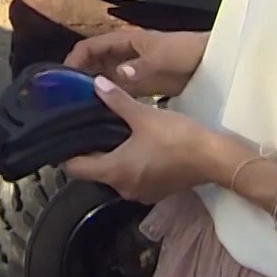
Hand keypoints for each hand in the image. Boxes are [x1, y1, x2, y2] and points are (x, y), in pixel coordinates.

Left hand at [62, 75, 227, 203]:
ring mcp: (140, 193)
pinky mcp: (155, 191)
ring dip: (110, 156)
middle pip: (94, 171)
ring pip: (114, 174)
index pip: (75, 168)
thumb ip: (116, 100)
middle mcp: (123, 188)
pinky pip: (131, 177)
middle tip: (87, 126)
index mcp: (115, 171)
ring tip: (110, 131)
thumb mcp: (144, 115)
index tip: (62, 136)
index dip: (65, 153)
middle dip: (90, 151)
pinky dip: (128, 163)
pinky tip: (134, 144)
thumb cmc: (178, 138)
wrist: (214, 159)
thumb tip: (96, 84)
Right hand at [66, 28, 206, 97]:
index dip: (74, 60)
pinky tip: (103, 116)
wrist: (210, 60)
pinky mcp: (142, 85)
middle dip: (78, 78)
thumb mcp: (163, 57)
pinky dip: (109, 100)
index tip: (61, 79)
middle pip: (93, 65)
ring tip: (78, 111)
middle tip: (65, 101)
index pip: (90, 47)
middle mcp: (124, 55)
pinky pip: (119, 92)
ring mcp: (132, 70)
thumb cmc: (186, 50)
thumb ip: (141, 67)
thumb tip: (118, 75)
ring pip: (104, 80)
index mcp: (125, 41)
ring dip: (92, 91)